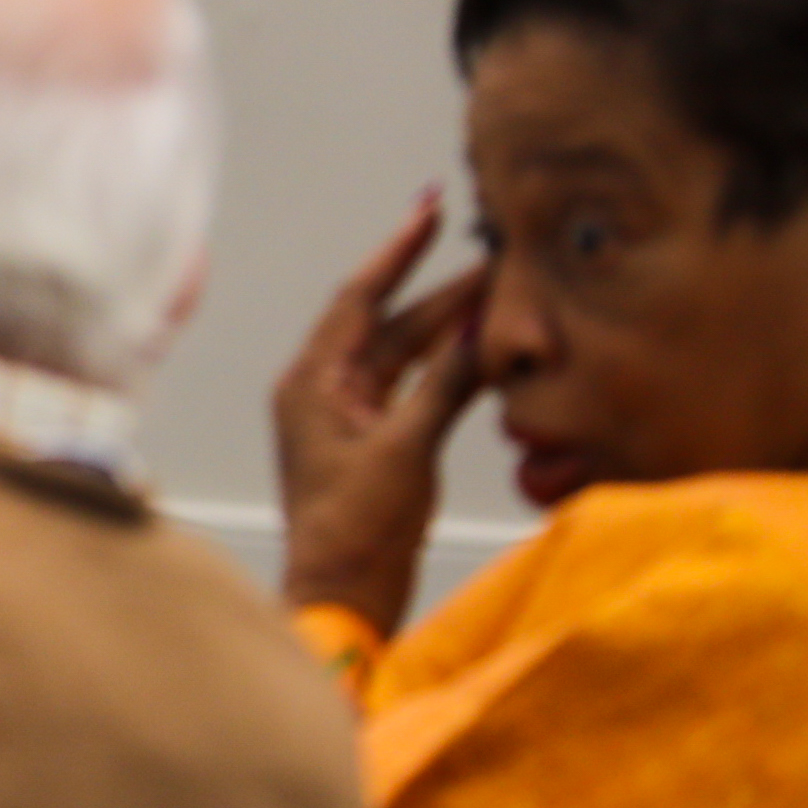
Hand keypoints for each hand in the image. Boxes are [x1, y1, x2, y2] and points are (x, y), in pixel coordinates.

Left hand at [270, 190, 486, 636]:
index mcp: (311, 381)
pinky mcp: (371, 442)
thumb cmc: (355, 530)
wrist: (341, 598)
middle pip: (386, 323)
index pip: (357, 298)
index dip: (397, 252)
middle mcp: (322, 389)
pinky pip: (411, 387)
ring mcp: (346, 416)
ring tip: (497, 292)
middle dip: (437, 290)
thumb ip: (443, 388)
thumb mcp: (404, 452)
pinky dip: (445, 368)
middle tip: (493, 257)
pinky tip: (482, 348)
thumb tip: (480, 334)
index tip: (430, 209)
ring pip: (403, 355)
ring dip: (446, 327)